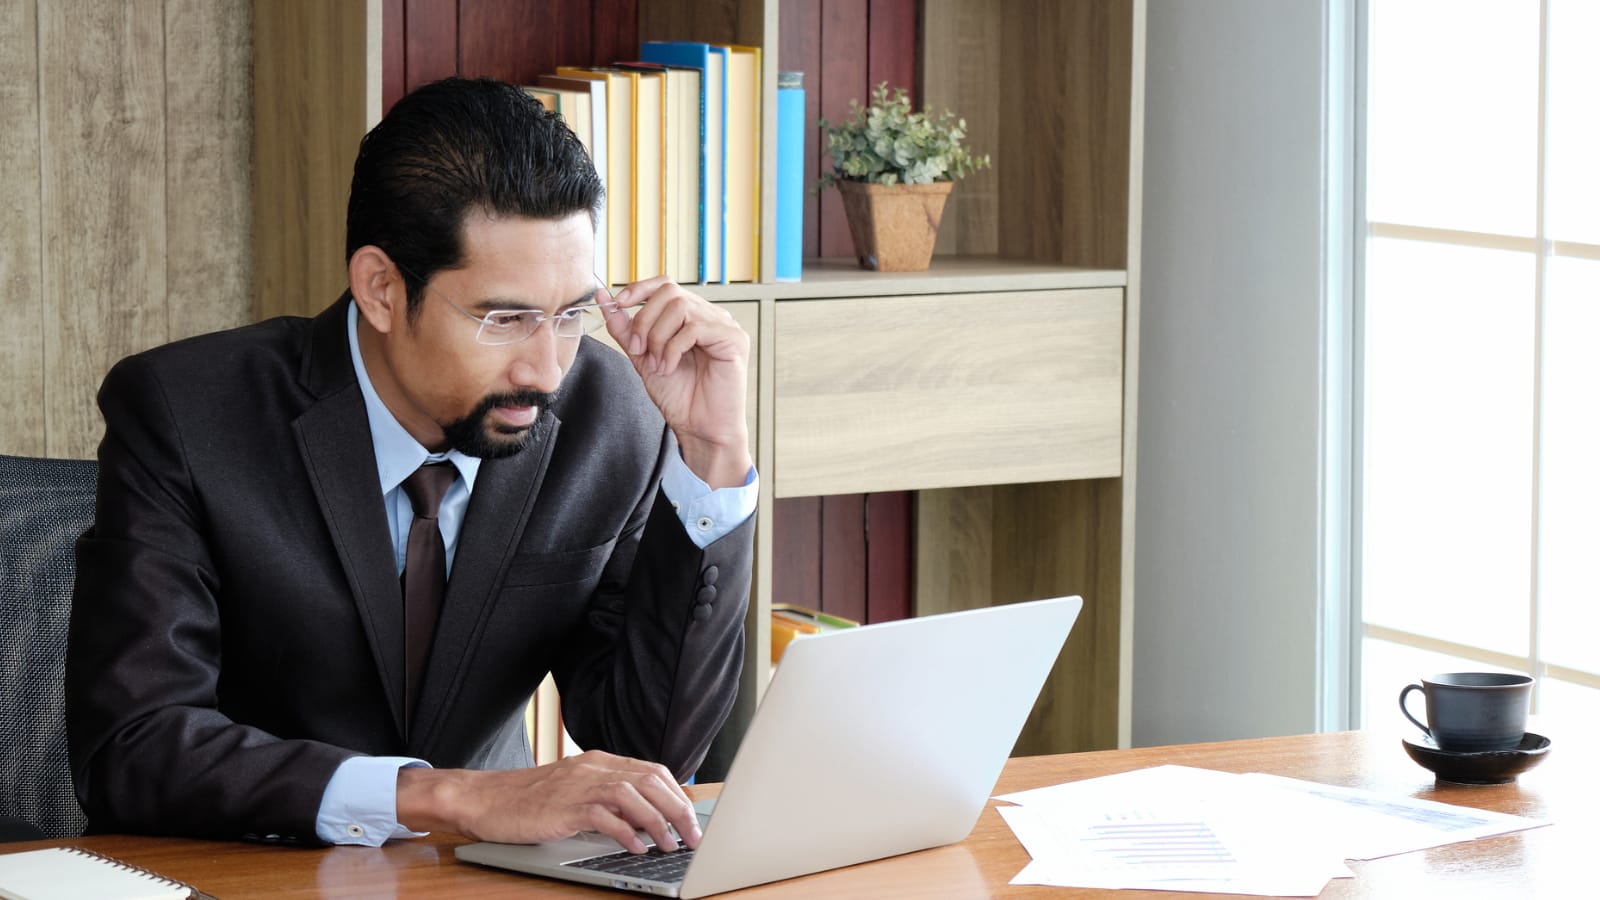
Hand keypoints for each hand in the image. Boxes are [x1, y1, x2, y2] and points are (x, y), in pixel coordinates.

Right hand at [395, 750, 701, 851]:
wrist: (485, 798)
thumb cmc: (528, 799)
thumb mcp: (575, 790)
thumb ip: (607, 797)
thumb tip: (645, 817)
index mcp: (599, 761)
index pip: (653, 771)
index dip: (677, 795)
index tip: (692, 819)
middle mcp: (593, 767)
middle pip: (650, 781)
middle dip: (677, 810)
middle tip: (692, 837)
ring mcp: (578, 785)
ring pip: (632, 795)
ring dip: (657, 822)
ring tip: (669, 845)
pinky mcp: (563, 806)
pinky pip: (603, 816)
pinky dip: (625, 832)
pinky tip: (636, 847)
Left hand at [602, 276, 751, 487]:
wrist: (699, 429)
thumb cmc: (679, 397)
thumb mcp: (642, 357)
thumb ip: (626, 328)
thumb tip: (604, 297)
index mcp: (692, 317)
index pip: (666, 285)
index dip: (639, 289)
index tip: (617, 305)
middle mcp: (710, 316)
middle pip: (670, 292)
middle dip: (645, 320)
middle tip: (638, 350)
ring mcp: (725, 326)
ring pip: (680, 307)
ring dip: (658, 337)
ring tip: (657, 365)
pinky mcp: (734, 340)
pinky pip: (694, 328)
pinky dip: (673, 349)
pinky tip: (669, 367)